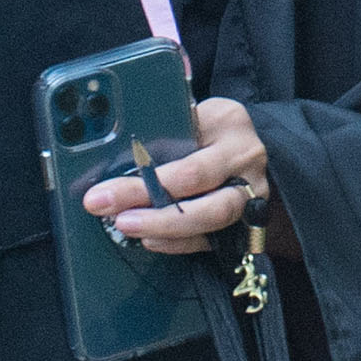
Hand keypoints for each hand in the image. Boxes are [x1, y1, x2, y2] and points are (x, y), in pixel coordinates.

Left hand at [81, 96, 268, 253]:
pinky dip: (178, 242)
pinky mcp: (249, 222)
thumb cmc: (211, 134)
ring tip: (126, 225)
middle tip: (107, 206)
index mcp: (226, 121)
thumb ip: (163, 134)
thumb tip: (109, 162)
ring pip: (211, 214)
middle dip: (144, 196)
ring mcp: (252, 192)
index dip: (145, 166)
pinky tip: (150, 239)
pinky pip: (212, 238)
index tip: (106, 182)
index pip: (183, 142)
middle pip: (195, 179)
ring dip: (164, 224)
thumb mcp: (193, 118)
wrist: (253, 158)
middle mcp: (243, 156)